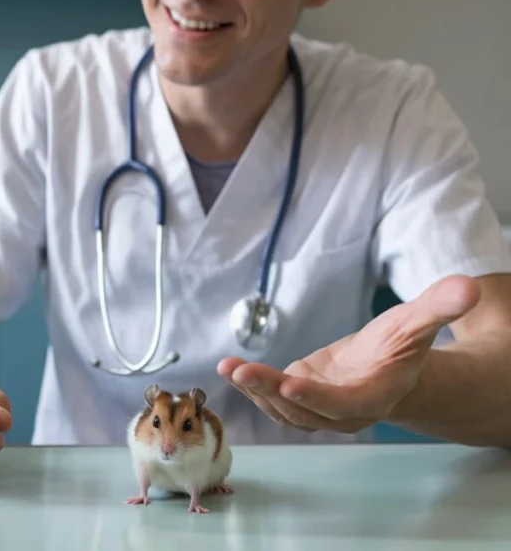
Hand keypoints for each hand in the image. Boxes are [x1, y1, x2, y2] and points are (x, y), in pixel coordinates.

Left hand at [218, 274, 479, 432]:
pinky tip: (230, 370)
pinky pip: (271, 400)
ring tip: (228, 367)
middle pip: (305, 410)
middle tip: (241, 371)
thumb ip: (440, 306)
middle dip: (271, 392)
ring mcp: (318, 410)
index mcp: (374, 396)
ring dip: (254, 390)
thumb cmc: (401, 344)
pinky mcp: (298, 400)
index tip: (289, 383)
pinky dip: (250, 387)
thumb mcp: (418, 320)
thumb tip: (469, 285)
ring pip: (283, 408)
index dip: (317, 398)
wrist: (386, 364)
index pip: (344, 404)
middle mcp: (343, 412)